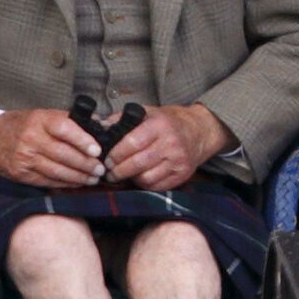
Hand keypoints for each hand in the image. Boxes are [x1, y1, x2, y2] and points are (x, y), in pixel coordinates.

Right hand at [0, 108, 104, 187]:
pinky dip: (65, 183)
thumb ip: (71, 121)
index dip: (82, 140)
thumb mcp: (44, 115)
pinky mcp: (22, 174)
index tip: (97, 150)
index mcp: (39, 120)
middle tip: (101, 169)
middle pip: (63, 154)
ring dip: (78, 177)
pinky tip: (77, 183)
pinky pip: (48, 181)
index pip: (64, 129)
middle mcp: (31, 139)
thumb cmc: (25, 125)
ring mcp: (25, 158)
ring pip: (57, 170)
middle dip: (85, 164)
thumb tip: (101, 126)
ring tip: (93, 178)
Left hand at [105, 103, 232, 189]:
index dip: (115, 154)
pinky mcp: (182, 174)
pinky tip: (140, 177)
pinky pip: (157, 186)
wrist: (200, 131)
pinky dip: (145, 184)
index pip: (132, 143)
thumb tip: (99, 128)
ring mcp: (178, 161)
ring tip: (124, 174)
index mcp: (160, 125)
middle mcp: (171, 143)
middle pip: (137, 163)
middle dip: (119, 170)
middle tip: (109, 171)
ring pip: (146, 178)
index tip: (106, 159)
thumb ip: (122, 119)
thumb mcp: (148, 112)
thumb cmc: (169, 122)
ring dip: (131, 178)